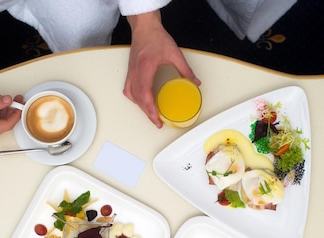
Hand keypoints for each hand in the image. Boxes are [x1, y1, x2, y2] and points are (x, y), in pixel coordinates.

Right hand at [124, 11, 199, 127]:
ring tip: (150, 114)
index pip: (146, 96)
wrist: (144, 27)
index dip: (151, 110)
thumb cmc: (155, 37)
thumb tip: (195, 82)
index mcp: (146, 69)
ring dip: (141, 108)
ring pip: (133, 96)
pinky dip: (134, 99)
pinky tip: (140, 102)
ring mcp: (131, 73)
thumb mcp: (174, 53)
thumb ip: (185, 70)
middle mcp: (136, 73)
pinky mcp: (130, 71)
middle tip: (157, 123)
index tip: (157, 119)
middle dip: (148, 114)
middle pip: (139, 100)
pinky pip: (128, 89)